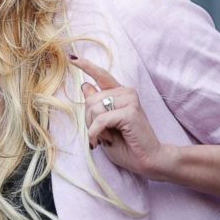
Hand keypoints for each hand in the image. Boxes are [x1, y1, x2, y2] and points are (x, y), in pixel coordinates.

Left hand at [69, 56, 173, 179]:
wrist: (147, 161)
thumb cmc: (127, 146)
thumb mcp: (104, 126)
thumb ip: (96, 107)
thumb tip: (85, 85)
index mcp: (120, 95)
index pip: (101, 75)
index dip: (86, 66)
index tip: (72, 58)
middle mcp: (126, 93)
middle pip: (91, 99)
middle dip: (90, 120)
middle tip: (103, 135)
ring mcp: (130, 100)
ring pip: (94, 108)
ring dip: (94, 128)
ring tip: (108, 137)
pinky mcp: (130, 111)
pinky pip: (101, 119)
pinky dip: (97, 132)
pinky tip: (103, 141)